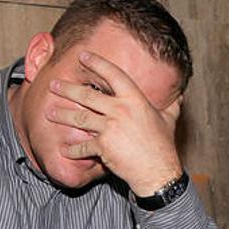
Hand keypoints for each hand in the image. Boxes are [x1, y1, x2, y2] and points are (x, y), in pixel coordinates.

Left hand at [47, 52, 182, 195]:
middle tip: (53, 85)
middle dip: (67, 89)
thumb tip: (180, 95)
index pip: (113, 74)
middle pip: (87, 95)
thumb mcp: (169, 121)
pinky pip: (82, 145)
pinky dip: (72, 148)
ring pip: (79, 118)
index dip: (96, 63)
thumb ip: (171, 105)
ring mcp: (110, 128)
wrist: (158, 171)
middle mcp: (120, 110)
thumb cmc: (164, 146)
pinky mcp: (103, 146)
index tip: (83, 56)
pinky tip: (64, 148)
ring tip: (49, 112)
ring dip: (62, 115)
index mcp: (135, 99)